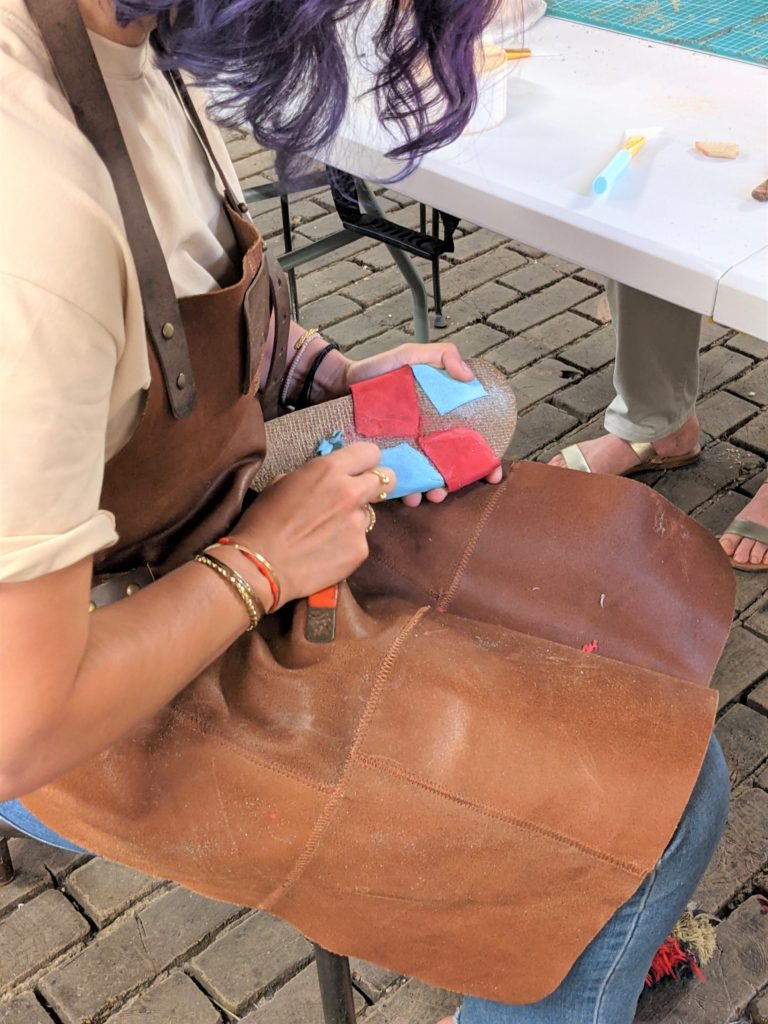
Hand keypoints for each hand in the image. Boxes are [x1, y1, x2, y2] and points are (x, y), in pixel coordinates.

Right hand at [231, 443, 396, 603]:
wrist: (260, 565)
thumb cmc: (264, 520)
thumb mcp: (284, 482)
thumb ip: (316, 475)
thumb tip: (330, 478)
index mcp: (330, 469)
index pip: (371, 453)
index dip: (366, 461)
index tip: (360, 469)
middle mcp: (351, 492)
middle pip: (387, 478)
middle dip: (374, 485)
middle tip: (357, 495)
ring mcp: (358, 523)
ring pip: (370, 512)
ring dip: (355, 517)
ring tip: (328, 530)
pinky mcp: (360, 550)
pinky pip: (361, 540)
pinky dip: (348, 543)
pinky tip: (326, 550)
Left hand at [345, 342, 503, 506]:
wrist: (340, 384)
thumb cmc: (378, 370)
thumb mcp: (411, 356)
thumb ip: (442, 356)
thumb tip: (469, 376)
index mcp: (441, 416)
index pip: (471, 440)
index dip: (486, 458)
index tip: (492, 472)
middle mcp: (428, 437)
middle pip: (454, 466)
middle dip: (460, 482)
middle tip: (452, 487)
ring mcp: (408, 452)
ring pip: (430, 479)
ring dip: (436, 491)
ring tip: (432, 494)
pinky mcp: (387, 461)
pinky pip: (401, 482)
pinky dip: (408, 493)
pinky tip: (408, 496)